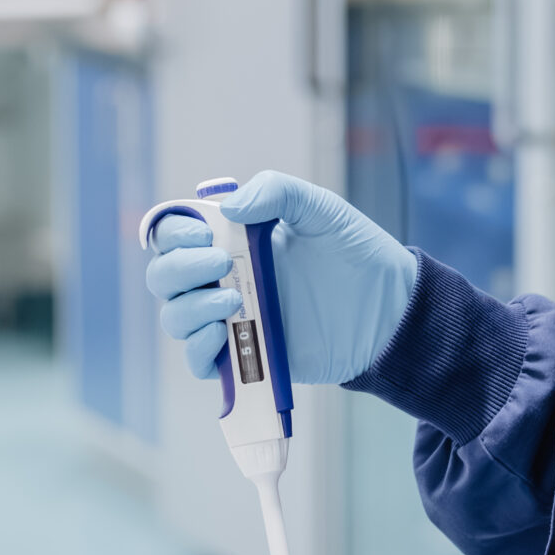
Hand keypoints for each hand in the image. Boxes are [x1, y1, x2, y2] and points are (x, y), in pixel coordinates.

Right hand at [144, 172, 417, 385]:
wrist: (390, 308)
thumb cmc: (356, 253)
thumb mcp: (321, 208)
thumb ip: (276, 192)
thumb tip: (228, 207)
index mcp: (233, 238)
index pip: (175, 232)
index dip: (174, 231)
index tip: (204, 233)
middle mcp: (224, 278)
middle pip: (164, 275)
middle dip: (179, 267)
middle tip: (221, 263)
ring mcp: (233, 319)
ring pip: (174, 317)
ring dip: (190, 308)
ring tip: (233, 302)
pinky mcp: (247, 356)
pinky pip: (199, 362)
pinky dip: (199, 350)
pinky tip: (223, 334)